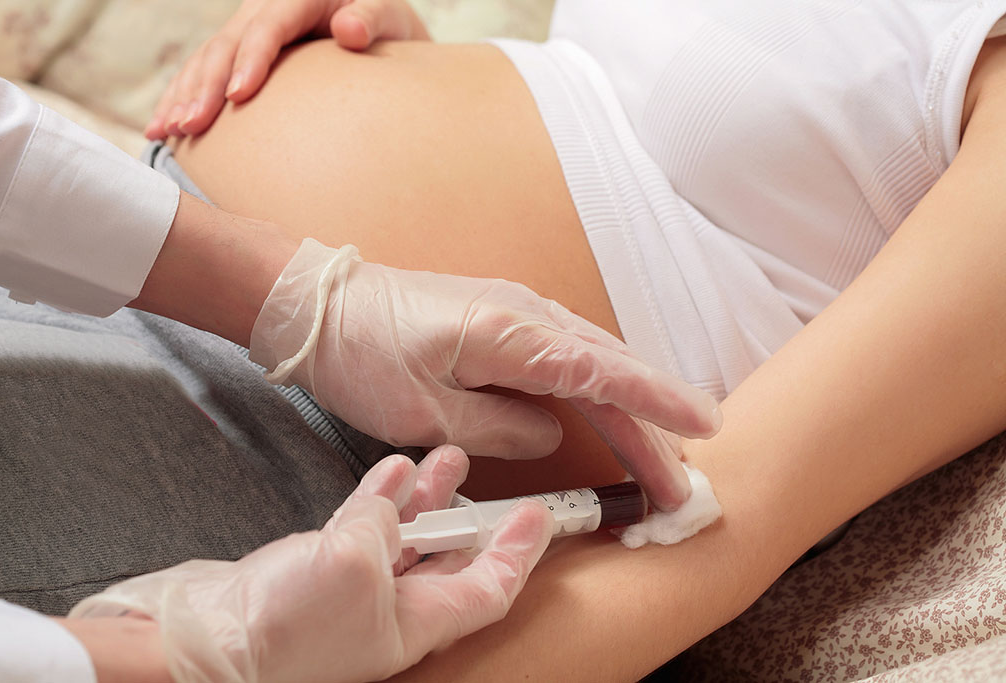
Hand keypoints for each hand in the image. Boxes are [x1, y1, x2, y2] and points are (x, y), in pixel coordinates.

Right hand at [69, 447, 552, 682]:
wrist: (203, 644)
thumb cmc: (284, 630)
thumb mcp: (353, 563)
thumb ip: (383, 525)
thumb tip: (388, 500)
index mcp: (416, 624)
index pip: (489, 589)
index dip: (520, 554)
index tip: (542, 518)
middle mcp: (391, 610)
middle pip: (452, 562)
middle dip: (476, 518)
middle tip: (498, 481)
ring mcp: (353, 589)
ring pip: (408, 538)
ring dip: (430, 498)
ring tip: (448, 457)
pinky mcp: (316, 569)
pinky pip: (363, 527)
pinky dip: (380, 497)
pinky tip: (391, 469)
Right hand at [145, 0, 428, 139]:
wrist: (375, 25)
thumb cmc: (385, 23)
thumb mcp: (389, 15)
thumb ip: (372, 18)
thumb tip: (350, 29)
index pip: (269, 27)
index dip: (251, 59)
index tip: (238, 95)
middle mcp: (264, 9)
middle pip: (226, 46)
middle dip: (203, 87)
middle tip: (190, 126)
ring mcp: (246, 30)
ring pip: (206, 60)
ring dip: (182, 97)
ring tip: (167, 133)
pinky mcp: (239, 52)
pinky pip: (202, 73)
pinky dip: (180, 99)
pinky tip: (162, 130)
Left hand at [250, 239, 721, 508]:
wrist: (320, 307)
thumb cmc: (361, 354)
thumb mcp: (422, 411)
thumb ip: (497, 427)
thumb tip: (549, 434)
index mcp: (509, 333)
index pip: (602, 372)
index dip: (657, 403)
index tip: (705, 426)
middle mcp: (525, 315)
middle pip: (608, 371)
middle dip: (652, 425)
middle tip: (681, 481)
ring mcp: (515, 314)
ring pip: (592, 364)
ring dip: (628, 410)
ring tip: (659, 458)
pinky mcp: (501, 325)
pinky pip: (564, 360)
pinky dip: (595, 391)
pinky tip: (609, 416)